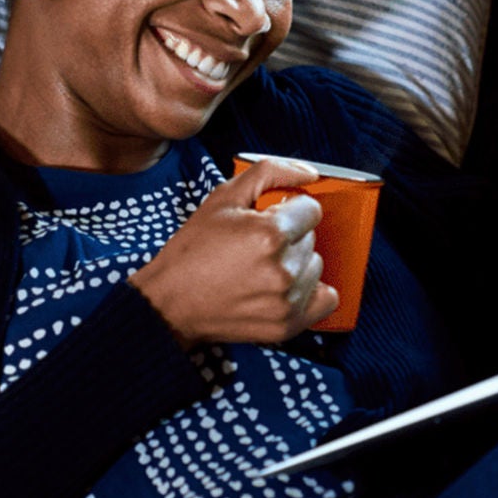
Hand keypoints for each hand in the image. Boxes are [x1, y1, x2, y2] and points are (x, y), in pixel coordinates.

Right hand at [132, 157, 340, 347]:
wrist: (170, 303)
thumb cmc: (193, 251)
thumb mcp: (223, 198)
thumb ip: (269, 173)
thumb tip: (309, 173)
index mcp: (270, 234)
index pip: (311, 209)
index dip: (289, 209)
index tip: (270, 218)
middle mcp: (283, 269)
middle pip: (312, 238)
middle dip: (290, 236)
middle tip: (257, 245)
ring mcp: (287, 300)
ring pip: (316, 265)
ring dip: (297, 263)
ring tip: (264, 267)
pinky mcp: (288, 325)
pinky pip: (326, 300)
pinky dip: (311, 291)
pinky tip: (287, 287)